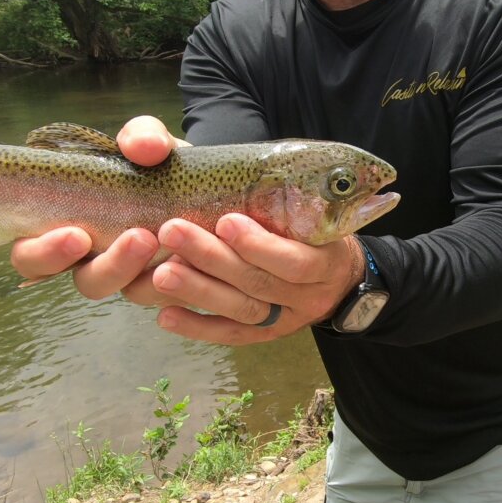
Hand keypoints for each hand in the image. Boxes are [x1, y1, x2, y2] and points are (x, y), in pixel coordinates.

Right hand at [9, 115, 187, 298]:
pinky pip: (178, 295)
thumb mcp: (151, 142)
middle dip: (110, 267)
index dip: (46, 254)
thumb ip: (142, 136)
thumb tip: (145, 147)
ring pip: (133, 293)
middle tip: (139, 238)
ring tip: (171, 241)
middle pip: (87, 284)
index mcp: (70, 228)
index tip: (76, 236)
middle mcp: (100, 260)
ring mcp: (139, 277)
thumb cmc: (160, 164)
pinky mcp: (177, 284)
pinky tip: (201, 257)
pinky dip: (188, 280)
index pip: (34, 256)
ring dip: (154, 272)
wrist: (211, 182)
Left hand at [128, 213, 364, 345]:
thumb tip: (224, 167)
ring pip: (241, 310)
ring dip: (199, 291)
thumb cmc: (315, 228)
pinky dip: (198, 328)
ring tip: (161, 273)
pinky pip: (231, 335)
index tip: (225, 220)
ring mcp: (286, 319)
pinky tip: (166, 316)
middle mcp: (309, 296)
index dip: (259, 245)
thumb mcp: (315, 208)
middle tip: (172, 232)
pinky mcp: (265, 334)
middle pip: (258, 283)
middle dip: (213, 259)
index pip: (295, 260)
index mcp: (326, 261)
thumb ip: (280, 191)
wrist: (340, 276)